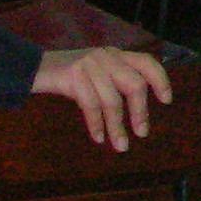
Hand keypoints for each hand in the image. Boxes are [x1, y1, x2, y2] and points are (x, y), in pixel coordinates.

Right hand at [31, 47, 172, 150]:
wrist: (34, 67)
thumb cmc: (71, 76)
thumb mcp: (97, 73)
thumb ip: (116, 82)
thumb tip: (140, 111)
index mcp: (116, 54)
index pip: (146, 62)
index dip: (160, 80)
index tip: (166, 100)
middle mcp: (106, 56)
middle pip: (134, 84)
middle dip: (140, 111)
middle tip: (142, 133)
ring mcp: (89, 64)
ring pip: (112, 100)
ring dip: (117, 126)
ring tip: (120, 146)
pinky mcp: (73, 76)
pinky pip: (90, 105)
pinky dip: (97, 124)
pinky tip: (99, 137)